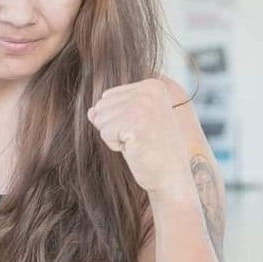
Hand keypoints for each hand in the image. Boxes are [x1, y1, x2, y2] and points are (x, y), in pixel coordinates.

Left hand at [87, 78, 188, 196]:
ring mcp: (143, 105)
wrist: (172, 176)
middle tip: (139, 138)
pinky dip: (115, 145)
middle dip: (114, 127)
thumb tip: (90, 111)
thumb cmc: (152, 150)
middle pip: (101, 106)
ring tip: (138, 143)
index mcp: (152, 85)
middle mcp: (149, 90)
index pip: (108, 96)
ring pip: (100, 119)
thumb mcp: (133, 122)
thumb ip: (111, 111)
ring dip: (115, 137)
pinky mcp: (135, 122)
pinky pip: (105, 132)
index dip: (119, 118)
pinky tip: (135, 148)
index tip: (142, 129)